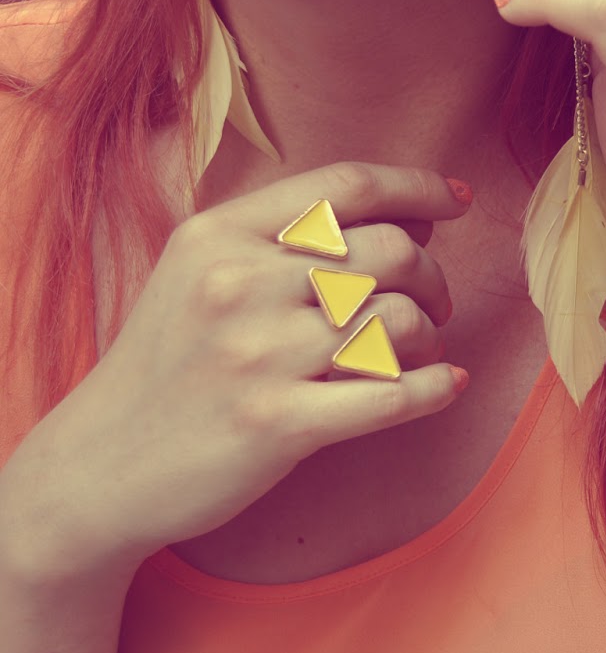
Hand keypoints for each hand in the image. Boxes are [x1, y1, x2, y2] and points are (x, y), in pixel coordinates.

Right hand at [5, 163, 469, 573]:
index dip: (419, 186)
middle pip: (392, 251)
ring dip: (431, 337)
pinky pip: (395, 394)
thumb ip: (287, 239)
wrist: (102, 466)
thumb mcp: (200, 274)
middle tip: (431, 306)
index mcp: (219, 234)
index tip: (457, 200)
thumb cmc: (174, 363)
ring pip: (400, 320)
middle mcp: (237, 284)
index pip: (346, 187)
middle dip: (431, 277)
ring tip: (418, 353)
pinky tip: (446, 386)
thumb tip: (412, 216)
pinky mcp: (278, 423)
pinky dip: (436, 388)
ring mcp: (258, 355)